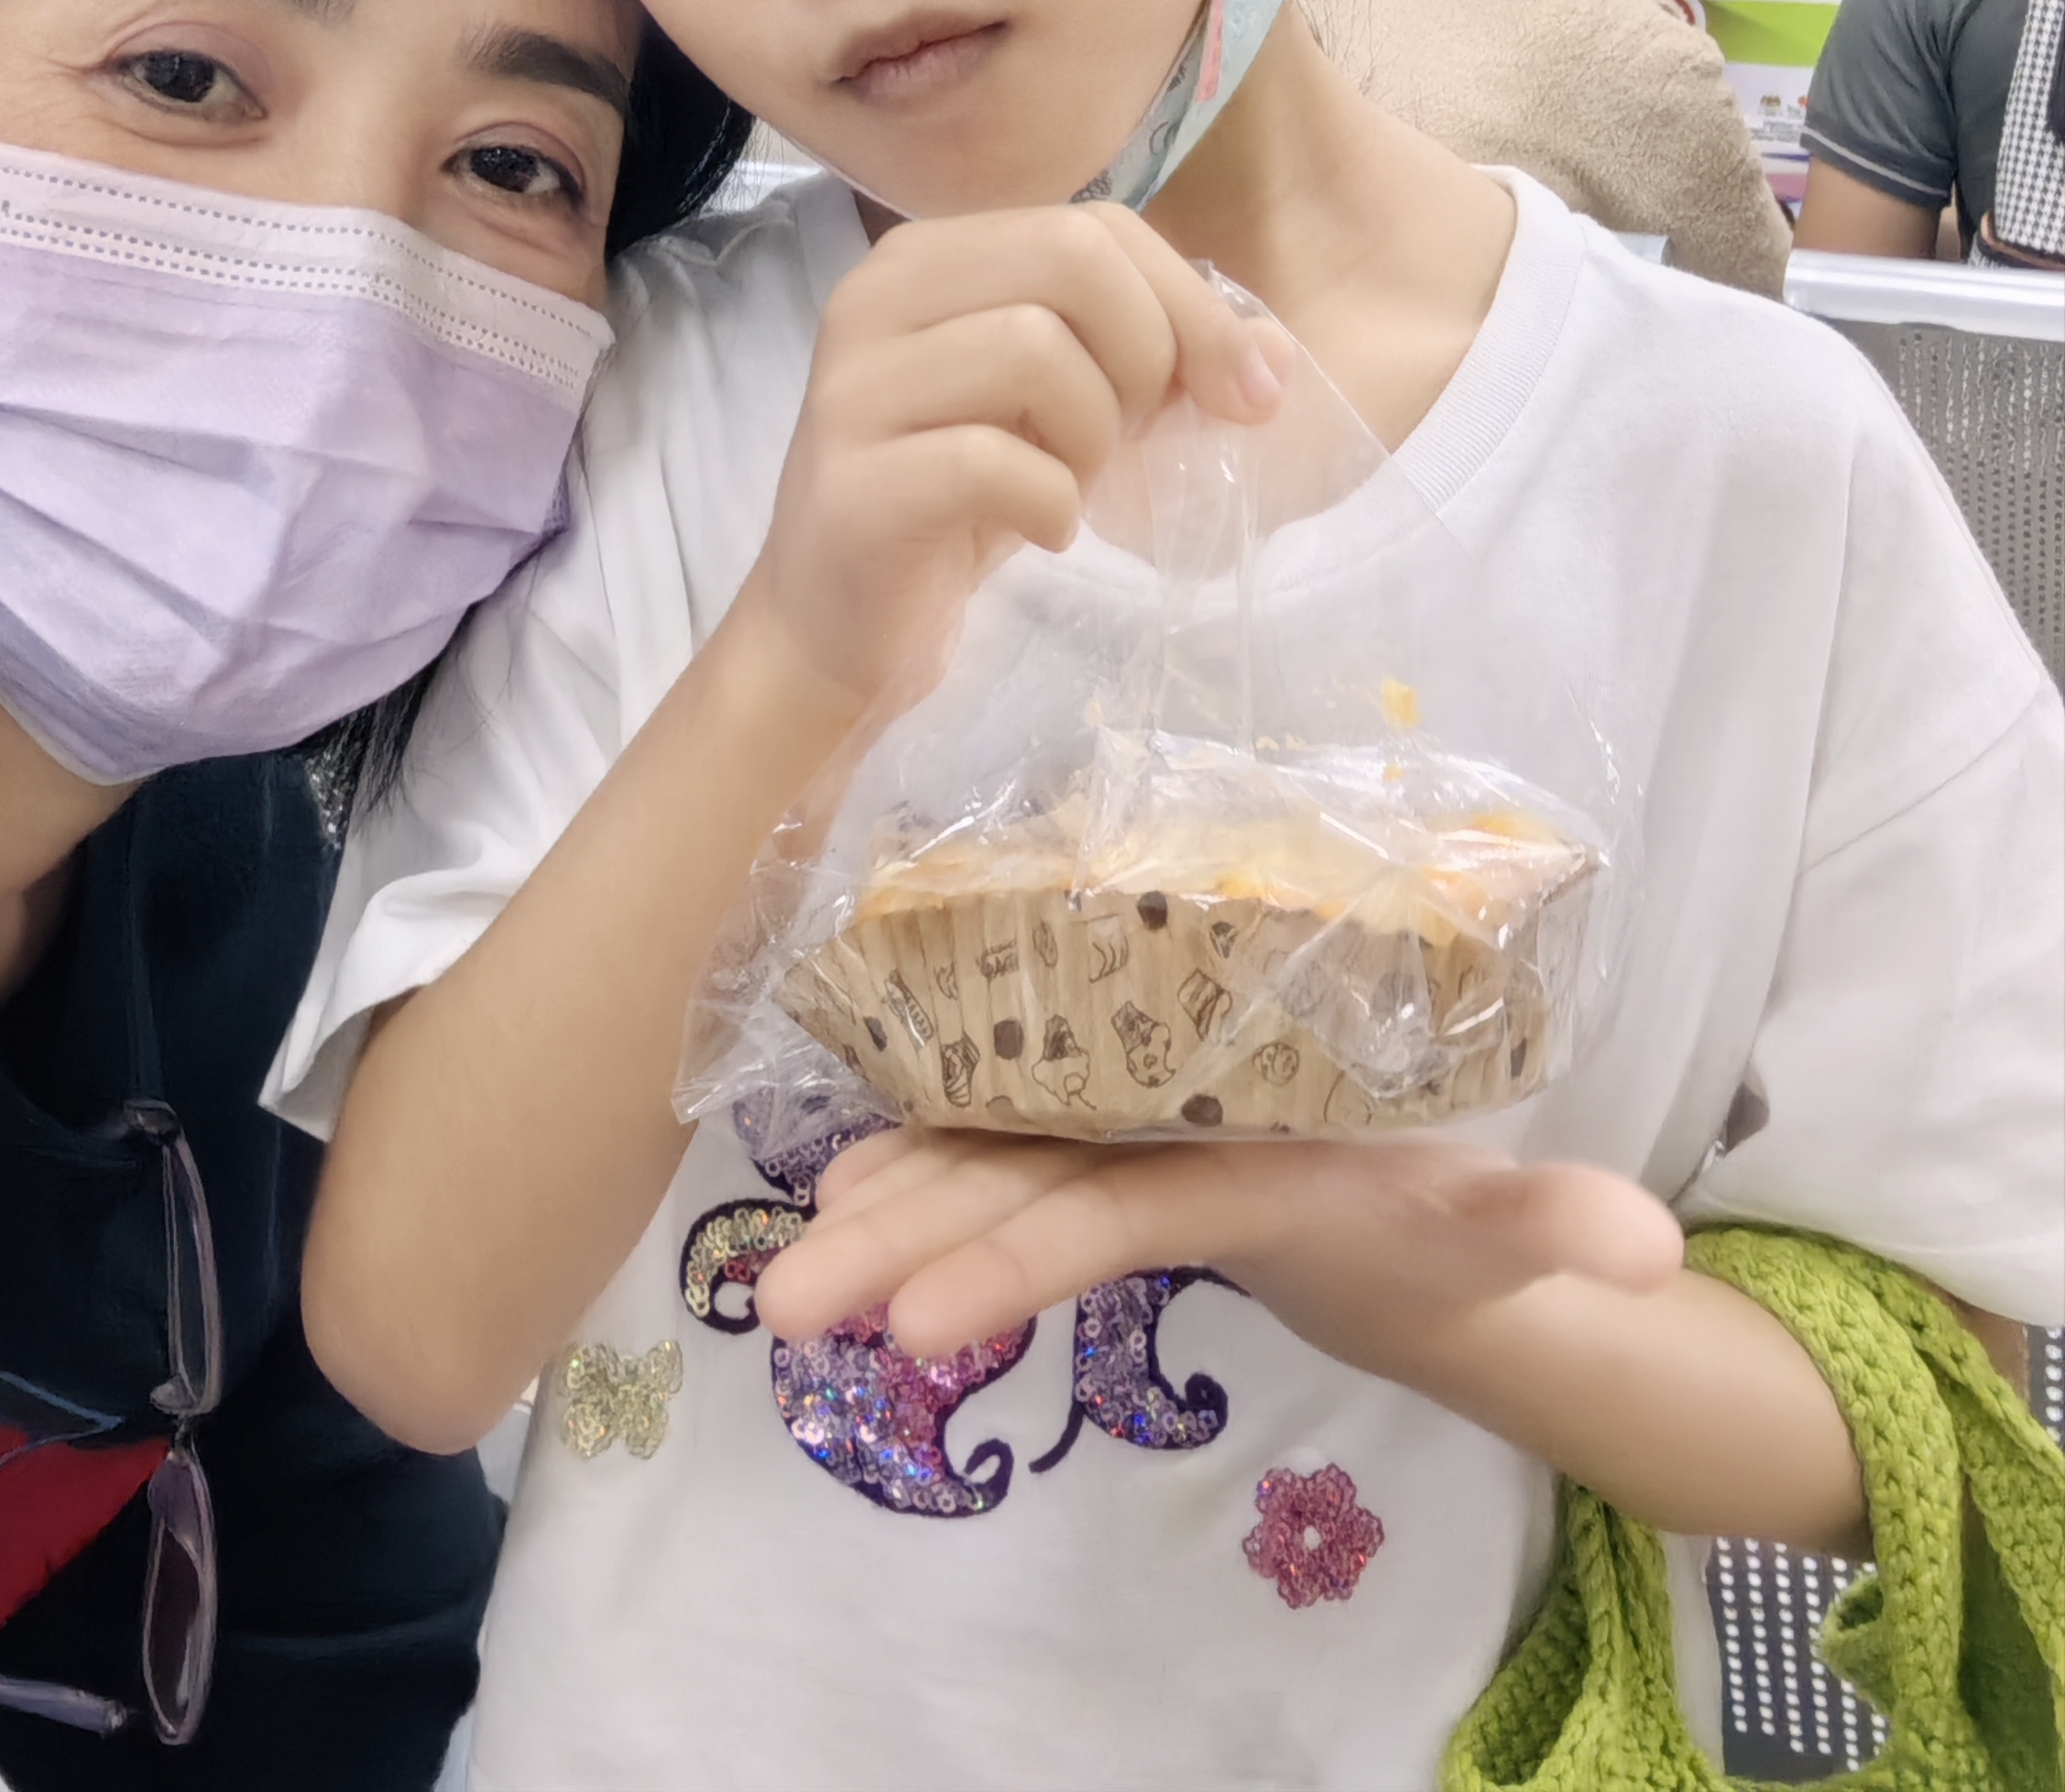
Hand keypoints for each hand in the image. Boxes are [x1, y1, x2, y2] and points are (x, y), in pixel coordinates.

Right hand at [733, 202, 1284, 715]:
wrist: (841, 625)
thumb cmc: (961, 504)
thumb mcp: (1068, 414)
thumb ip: (1159, 366)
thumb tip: (1276, 359)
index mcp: (931, 259)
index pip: (1095, 226)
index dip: (1192, 304)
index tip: (1242, 396)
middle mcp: (877, 296)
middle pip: (1068, 258)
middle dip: (1144, 355)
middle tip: (1131, 439)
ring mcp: (853, 387)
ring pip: (1030, 347)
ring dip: (1092, 435)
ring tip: (1073, 483)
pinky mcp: (853, 484)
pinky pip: (990, 462)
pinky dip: (1050, 504)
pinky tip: (1043, 530)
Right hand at [755, 1125, 1680, 1366]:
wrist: (1395, 1171)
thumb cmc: (1435, 1203)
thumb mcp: (1492, 1227)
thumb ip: (1551, 1227)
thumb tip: (1651, 1245)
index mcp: (1225, 1129)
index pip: (1101, 1196)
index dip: (1009, 1251)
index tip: (917, 1321)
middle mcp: (1145, 1110)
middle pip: (1006, 1171)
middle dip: (895, 1240)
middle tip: (785, 1310)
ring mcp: (1100, 1127)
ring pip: (970, 1164)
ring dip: (876, 1220)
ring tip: (779, 1287)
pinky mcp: (1076, 1152)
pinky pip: (974, 1163)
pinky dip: (902, 1188)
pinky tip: (833, 1216)